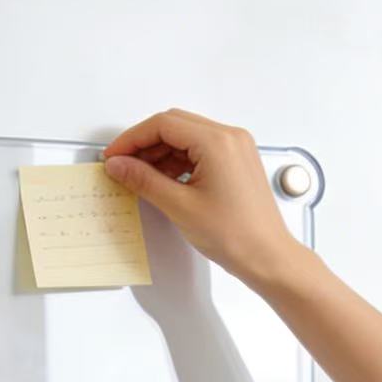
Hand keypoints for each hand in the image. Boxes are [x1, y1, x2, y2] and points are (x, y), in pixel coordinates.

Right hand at [103, 109, 302, 285]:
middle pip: (174, 126)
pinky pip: (200, 150)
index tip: (114, 156)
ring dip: (161, 153)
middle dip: (145, 144)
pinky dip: (178, 161)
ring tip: (140, 177)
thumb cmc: (236, 235)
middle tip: (123, 165)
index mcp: (217, 142)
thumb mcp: (179, 206)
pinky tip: (164, 181)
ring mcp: (236, 148)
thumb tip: (119, 165)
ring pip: (186, 137)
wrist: (267, 257)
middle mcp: (229, 138)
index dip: (132, 138)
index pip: (163, 124)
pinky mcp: (236, 162)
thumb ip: (144, 180)